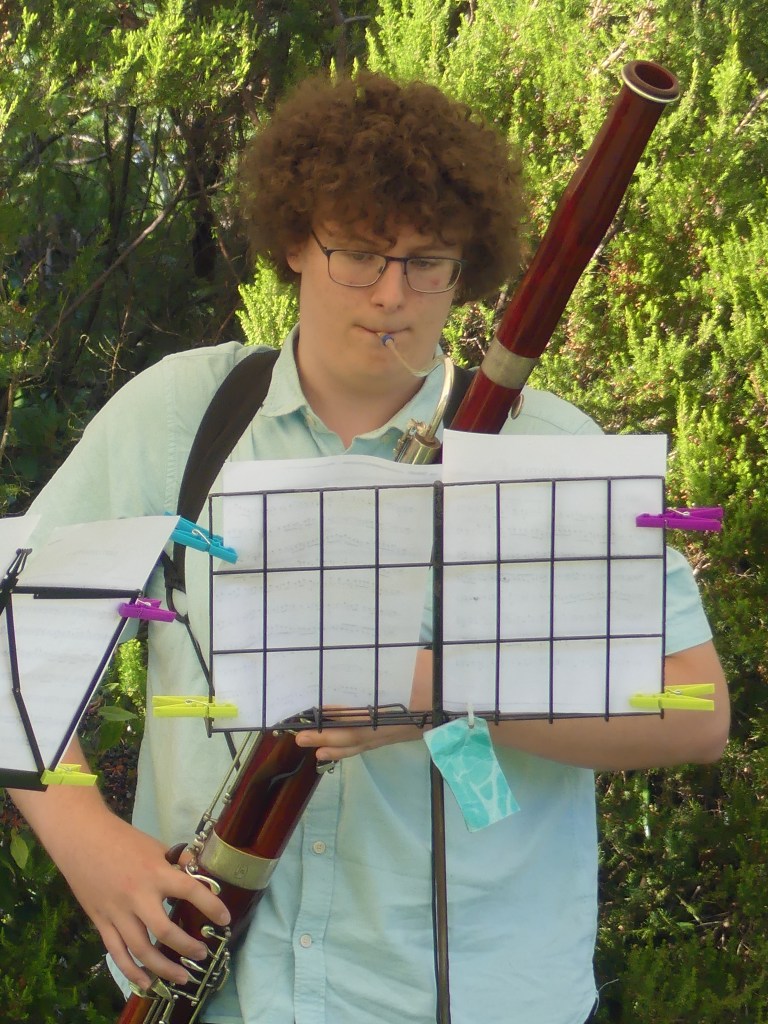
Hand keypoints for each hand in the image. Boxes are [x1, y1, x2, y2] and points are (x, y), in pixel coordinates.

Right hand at [55, 809, 230, 990]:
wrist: (82, 839)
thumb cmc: (123, 840)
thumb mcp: (156, 846)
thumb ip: (177, 862)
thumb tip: (199, 874)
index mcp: (155, 873)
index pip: (190, 891)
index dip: (211, 906)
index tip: (225, 919)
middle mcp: (137, 896)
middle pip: (164, 930)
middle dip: (187, 946)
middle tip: (203, 953)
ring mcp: (117, 912)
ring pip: (140, 950)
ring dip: (163, 968)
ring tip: (183, 977)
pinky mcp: (100, 922)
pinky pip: (117, 953)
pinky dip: (132, 971)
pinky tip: (147, 983)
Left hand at [295, 649, 433, 760]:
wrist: (468, 698)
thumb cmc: (444, 674)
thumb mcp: (418, 664)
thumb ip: (394, 667)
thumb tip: (364, 659)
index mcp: (404, 705)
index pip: (368, 716)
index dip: (342, 717)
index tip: (319, 712)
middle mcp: (400, 723)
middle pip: (362, 735)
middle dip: (331, 737)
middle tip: (303, 737)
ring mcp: (401, 732)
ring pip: (366, 744)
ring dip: (339, 748)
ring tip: (316, 752)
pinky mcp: (402, 734)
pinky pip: (373, 744)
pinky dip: (353, 748)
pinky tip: (337, 750)